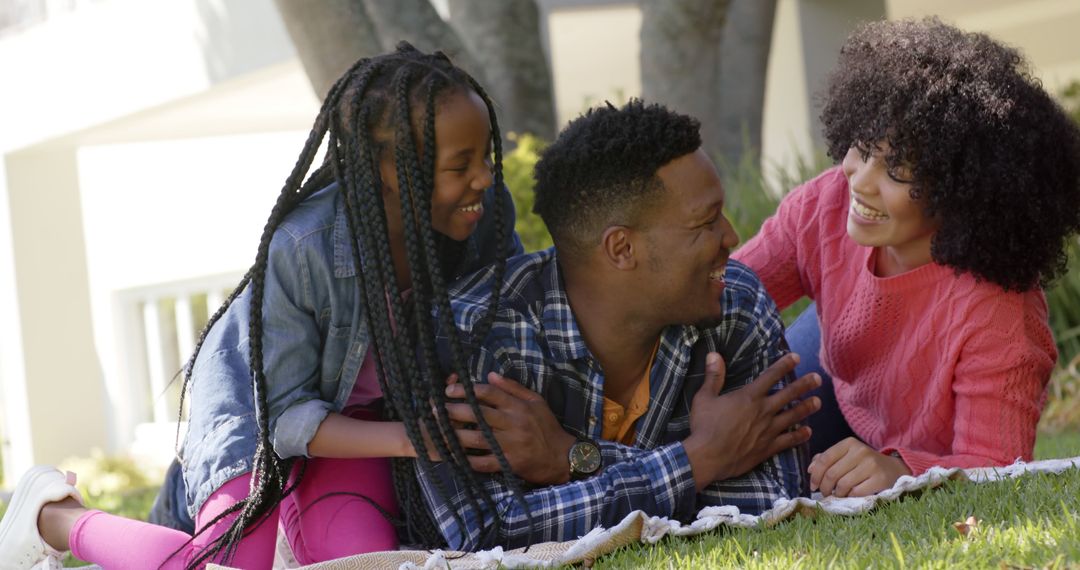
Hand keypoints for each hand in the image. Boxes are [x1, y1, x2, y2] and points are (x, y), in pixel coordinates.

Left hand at [443, 372, 575, 484]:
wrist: (562, 457)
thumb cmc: (547, 427)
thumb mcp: (536, 402)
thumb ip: (513, 388)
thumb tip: (490, 375)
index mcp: (518, 407)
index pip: (489, 393)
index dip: (467, 390)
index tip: (449, 390)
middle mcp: (513, 424)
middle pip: (478, 414)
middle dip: (454, 410)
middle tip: (434, 408)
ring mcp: (510, 445)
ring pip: (477, 438)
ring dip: (455, 435)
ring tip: (437, 430)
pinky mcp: (508, 464)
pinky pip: (484, 462)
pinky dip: (467, 460)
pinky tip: (452, 456)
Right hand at [683, 352, 820, 490]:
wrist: (708, 457)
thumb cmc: (704, 426)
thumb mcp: (704, 398)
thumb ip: (713, 376)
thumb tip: (714, 355)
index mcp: (749, 396)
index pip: (771, 376)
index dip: (784, 364)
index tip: (796, 357)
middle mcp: (763, 411)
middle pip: (789, 394)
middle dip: (805, 385)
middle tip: (818, 379)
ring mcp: (768, 430)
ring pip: (793, 416)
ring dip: (807, 408)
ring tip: (818, 402)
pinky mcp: (768, 448)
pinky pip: (789, 440)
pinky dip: (800, 436)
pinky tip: (808, 432)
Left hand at [807, 437, 910, 496]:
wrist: (893, 469)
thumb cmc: (863, 464)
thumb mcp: (846, 457)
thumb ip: (827, 460)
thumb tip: (810, 469)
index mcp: (849, 444)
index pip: (824, 459)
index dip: (815, 475)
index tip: (813, 486)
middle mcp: (860, 451)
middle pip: (832, 474)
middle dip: (824, 487)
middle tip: (824, 493)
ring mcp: (871, 465)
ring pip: (842, 484)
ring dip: (837, 494)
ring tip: (838, 494)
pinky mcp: (880, 479)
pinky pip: (856, 492)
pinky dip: (849, 497)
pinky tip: (850, 496)